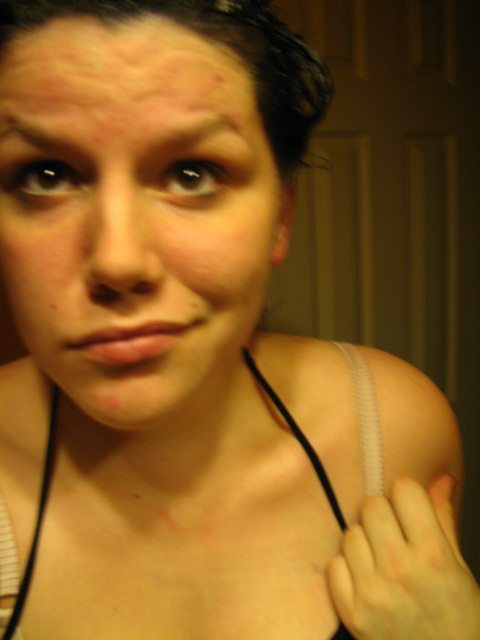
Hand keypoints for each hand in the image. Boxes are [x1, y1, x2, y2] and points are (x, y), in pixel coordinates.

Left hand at [326, 475, 479, 638]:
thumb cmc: (457, 616)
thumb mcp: (459, 566)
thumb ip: (444, 518)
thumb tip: (441, 478)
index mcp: (433, 555)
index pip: (403, 490)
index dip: (407, 495)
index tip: (409, 507)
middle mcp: (400, 571)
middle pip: (372, 506)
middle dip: (384, 514)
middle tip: (395, 534)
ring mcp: (372, 592)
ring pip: (351, 532)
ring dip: (365, 541)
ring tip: (382, 560)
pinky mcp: (351, 612)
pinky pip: (335, 564)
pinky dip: (348, 568)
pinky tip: (367, 579)